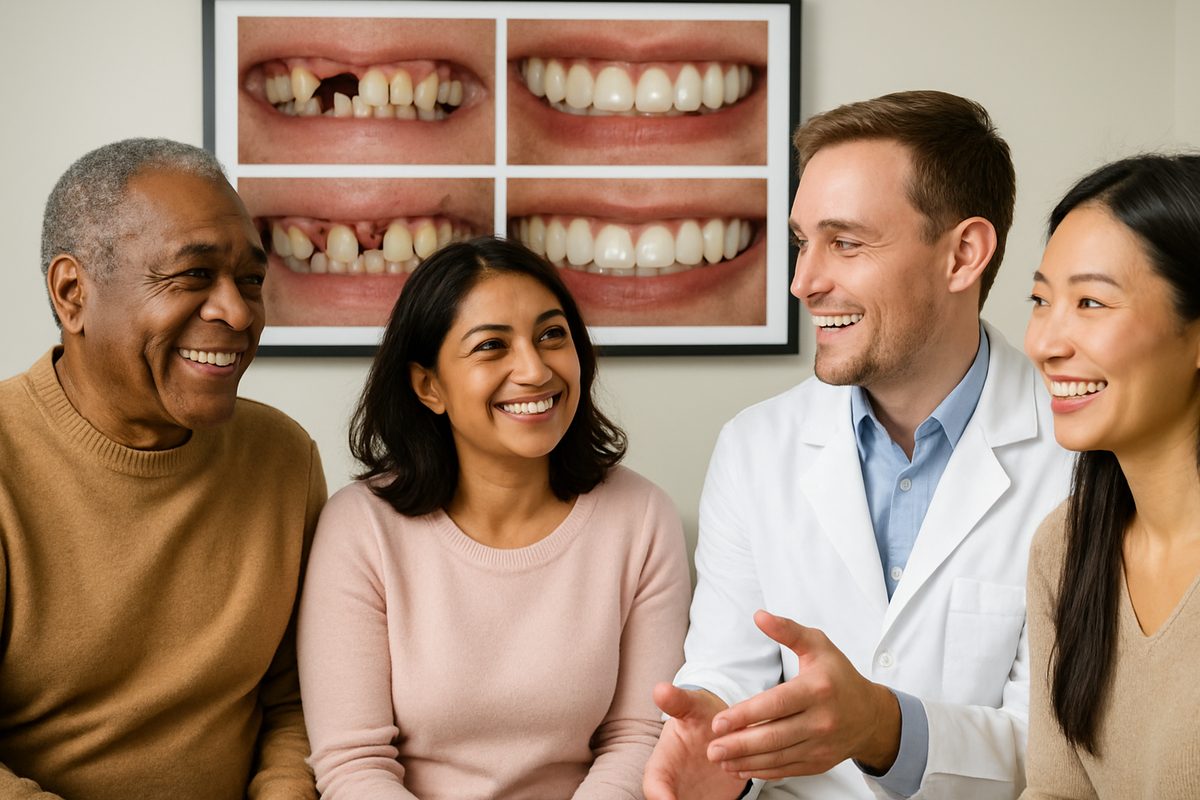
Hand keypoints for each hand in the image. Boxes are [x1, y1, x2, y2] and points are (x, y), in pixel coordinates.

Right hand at [644, 683, 748, 799]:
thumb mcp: (692, 707)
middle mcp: (673, 786)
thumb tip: (660, 689)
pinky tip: (730, 794)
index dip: (659, 795)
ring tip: (715, 799)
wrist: (722, 730)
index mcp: (662, 764)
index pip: (653, 785)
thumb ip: (678, 702)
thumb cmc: (702, 716)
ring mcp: (692, 797)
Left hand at [706, 610, 900, 780]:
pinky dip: (761, 771)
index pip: (776, 704)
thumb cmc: (839, 675)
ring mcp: (820, 745)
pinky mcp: (819, 763)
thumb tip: (759, 616)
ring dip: (745, 760)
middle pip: (774, 736)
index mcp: (817, 689)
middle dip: (739, 744)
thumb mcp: (818, 645)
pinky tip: (740, 767)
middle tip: (711, 748)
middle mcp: (821, 720)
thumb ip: (788, 630)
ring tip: (718, 758)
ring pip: (778, 757)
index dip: (745, 715)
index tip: (718, 722)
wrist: (872, 716)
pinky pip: (786, 769)